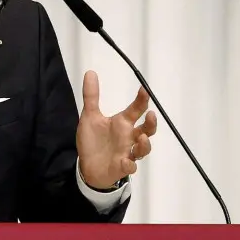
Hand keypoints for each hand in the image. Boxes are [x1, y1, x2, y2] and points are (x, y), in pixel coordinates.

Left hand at [75, 71, 157, 189]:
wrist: (87, 166)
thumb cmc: (93, 140)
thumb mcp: (89, 116)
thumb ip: (91, 96)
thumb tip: (90, 72)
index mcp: (122, 123)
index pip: (136, 109)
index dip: (142, 99)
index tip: (145, 89)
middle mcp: (128, 137)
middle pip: (147, 130)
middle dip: (152, 123)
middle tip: (151, 115)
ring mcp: (127, 153)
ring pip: (143, 150)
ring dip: (145, 145)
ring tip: (141, 138)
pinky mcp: (121, 167)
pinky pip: (130, 167)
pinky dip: (130, 164)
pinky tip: (125, 161)